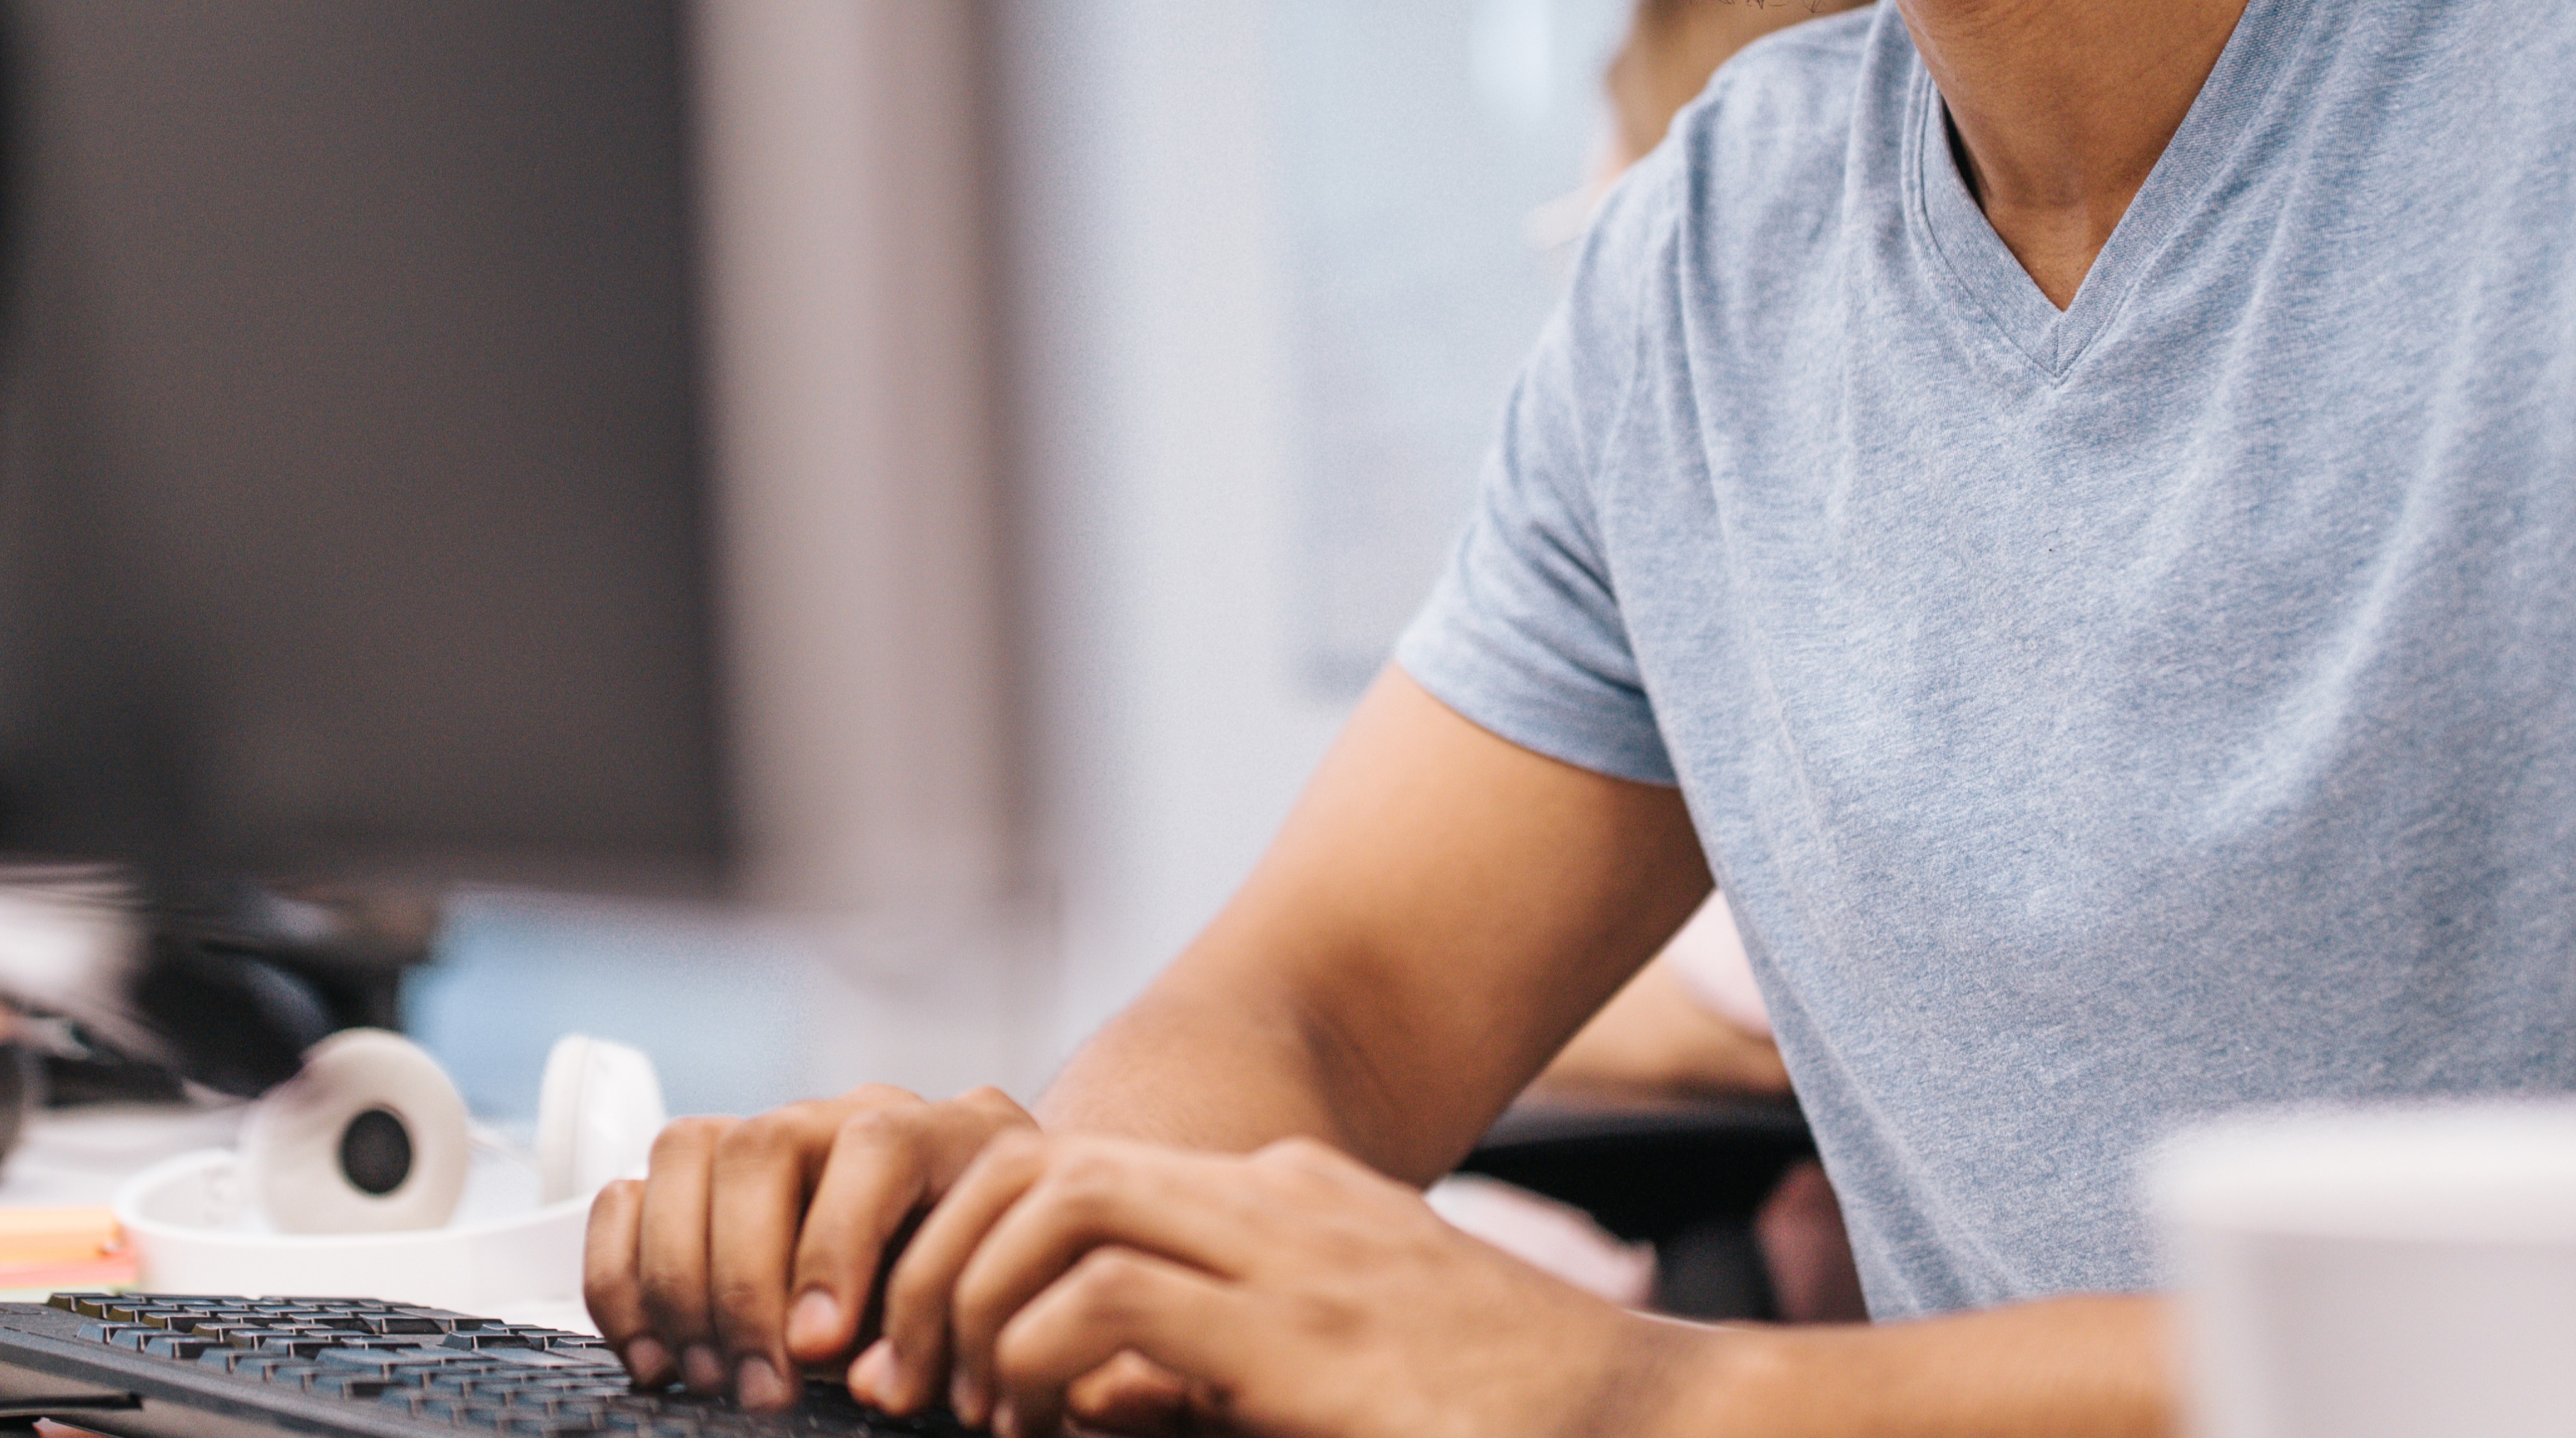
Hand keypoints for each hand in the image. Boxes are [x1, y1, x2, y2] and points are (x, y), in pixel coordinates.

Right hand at [584, 1083, 1038, 1406]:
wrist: (980, 1263)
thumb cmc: (988, 1290)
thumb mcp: (990, 1306)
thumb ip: (937, 1333)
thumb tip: (872, 1380)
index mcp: (947, 1133)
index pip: (875, 1149)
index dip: (836, 1246)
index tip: (819, 1347)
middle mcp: (847, 1117)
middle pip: (761, 1145)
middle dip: (743, 1280)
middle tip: (757, 1385)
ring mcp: (769, 1137)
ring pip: (687, 1153)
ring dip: (678, 1279)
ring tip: (706, 1374)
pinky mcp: (703, 1181)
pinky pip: (629, 1194)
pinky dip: (622, 1276)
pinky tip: (653, 1352)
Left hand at [865, 1133, 1706, 1437]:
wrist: (1661, 1421)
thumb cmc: (1511, 1414)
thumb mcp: (1344, 1374)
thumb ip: (1227, 1369)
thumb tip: (1094, 1399)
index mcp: (1293, 1204)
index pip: (1089, 1173)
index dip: (992, 1249)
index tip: (957, 1355)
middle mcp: (1283, 1203)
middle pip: (1049, 1163)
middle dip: (950, 1255)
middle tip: (914, 1373)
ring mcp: (1296, 1257)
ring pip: (1061, 1204)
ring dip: (978, 1300)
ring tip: (966, 1403)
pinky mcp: (1302, 1339)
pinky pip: (1109, 1300)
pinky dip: (1038, 1358)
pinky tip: (1042, 1426)